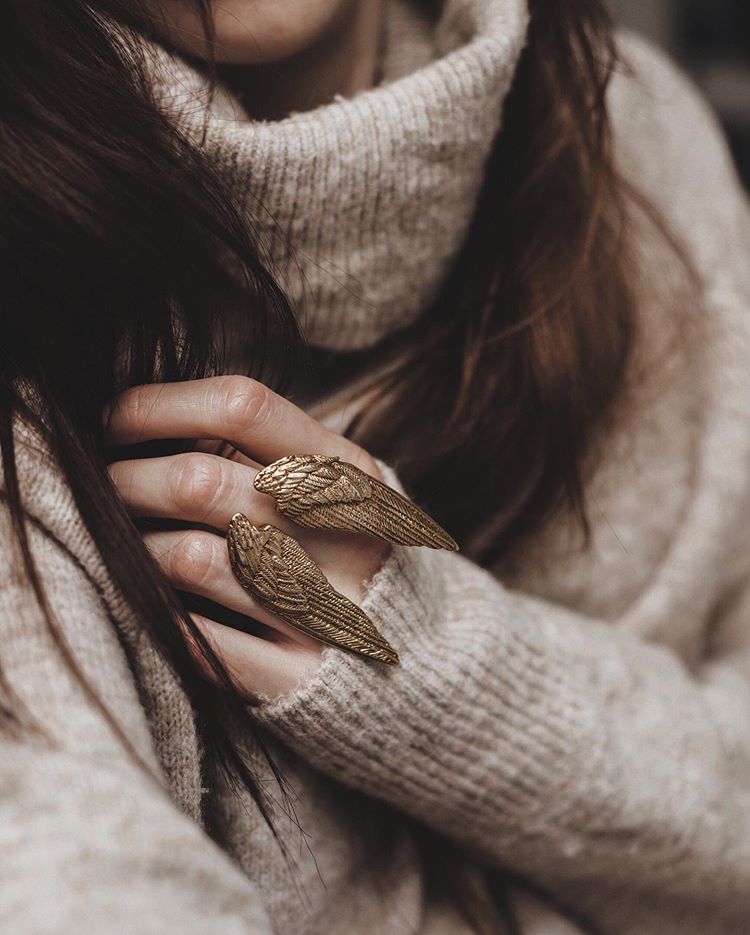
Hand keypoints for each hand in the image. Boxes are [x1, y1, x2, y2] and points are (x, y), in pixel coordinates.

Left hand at [105, 376, 390, 699]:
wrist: (428, 662)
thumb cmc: (349, 555)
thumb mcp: (335, 489)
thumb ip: (261, 452)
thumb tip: (137, 418)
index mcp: (352, 474)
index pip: (242, 406)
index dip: (160, 405)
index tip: (114, 421)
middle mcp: (347, 536)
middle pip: (200, 481)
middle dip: (126, 479)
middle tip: (105, 487)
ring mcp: (328, 611)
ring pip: (186, 559)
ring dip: (133, 548)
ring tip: (123, 544)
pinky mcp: (301, 680)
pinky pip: (197, 640)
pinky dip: (156, 612)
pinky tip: (149, 599)